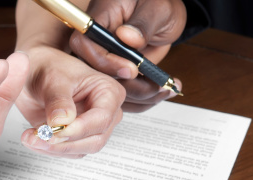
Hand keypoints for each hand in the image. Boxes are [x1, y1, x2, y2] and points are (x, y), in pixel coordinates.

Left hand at [15, 46, 125, 157]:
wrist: (35, 71)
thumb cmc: (49, 67)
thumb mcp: (53, 78)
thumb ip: (58, 100)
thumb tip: (62, 122)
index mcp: (108, 92)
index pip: (102, 118)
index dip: (78, 129)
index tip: (54, 131)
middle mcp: (106, 113)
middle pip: (95, 140)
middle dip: (64, 143)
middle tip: (38, 136)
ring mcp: (92, 127)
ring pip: (81, 150)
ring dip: (54, 148)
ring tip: (30, 137)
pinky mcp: (77, 138)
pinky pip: (67, 152)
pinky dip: (48, 149)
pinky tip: (33, 138)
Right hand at [68, 0, 185, 111]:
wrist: (164, 12)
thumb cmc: (158, 1)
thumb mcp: (156, 8)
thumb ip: (142, 23)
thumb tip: (127, 37)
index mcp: (99, 20)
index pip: (85, 45)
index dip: (105, 62)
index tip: (131, 69)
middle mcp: (97, 44)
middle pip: (96, 74)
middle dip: (127, 86)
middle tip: (157, 85)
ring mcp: (106, 61)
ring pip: (111, 90)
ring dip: (141, 95)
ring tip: (167, 89)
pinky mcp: (118, 74)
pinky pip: (124, 93)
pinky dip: (145, 97)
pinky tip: (164, 90)